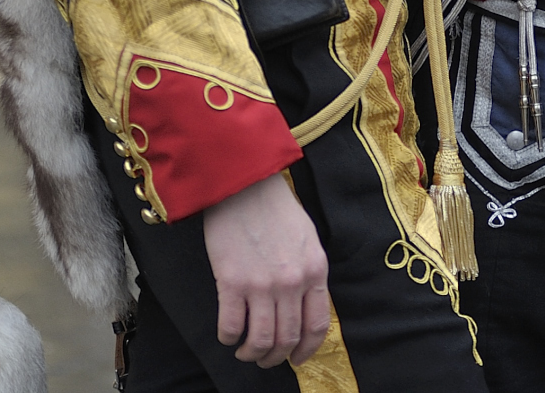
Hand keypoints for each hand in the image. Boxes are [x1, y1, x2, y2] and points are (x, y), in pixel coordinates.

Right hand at [201, 172, 329, 367]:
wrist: (244, 184)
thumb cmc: (275, 208)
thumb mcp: (307, 240)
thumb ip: (308, 274)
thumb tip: (302, 308)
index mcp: (315, 271)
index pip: (316, 326)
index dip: (306, 350)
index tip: (296, 359)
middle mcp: (292, 282)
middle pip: (287, 339)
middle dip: (276, 357)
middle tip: (265, 359)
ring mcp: (262, 284)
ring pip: (260, 340)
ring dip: (252, 353)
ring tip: (245, 351)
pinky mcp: (231, 282)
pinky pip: (230, 326)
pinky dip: (228, 337)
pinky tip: (228, 334)